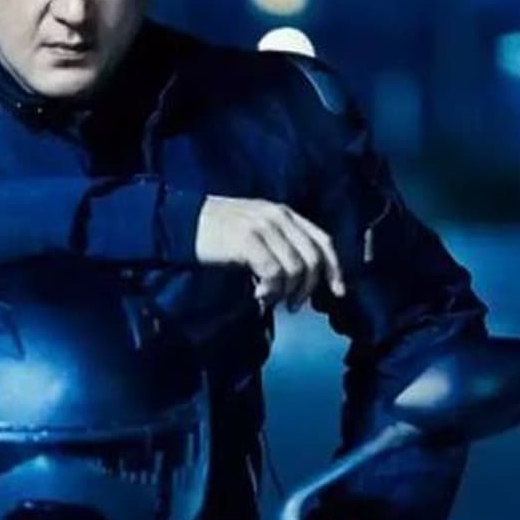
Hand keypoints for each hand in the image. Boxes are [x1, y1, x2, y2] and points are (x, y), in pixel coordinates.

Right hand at [194, 195, 345, 311]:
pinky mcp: (248, 240)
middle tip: (295, 306)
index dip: (335, 268)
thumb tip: (301, 279)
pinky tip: (257, 294)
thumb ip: (280, 244)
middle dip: (308, 288)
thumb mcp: (256, 229)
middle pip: (312, 258)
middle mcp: (278, 216)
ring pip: (295, 268)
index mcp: (284, 213)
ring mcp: (263, 227)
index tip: (338, 292)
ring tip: (269, 299)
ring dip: (286, 292)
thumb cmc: (218, 232)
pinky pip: (274, 273)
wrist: (182, 222)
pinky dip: (270, 290)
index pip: (322, 240)